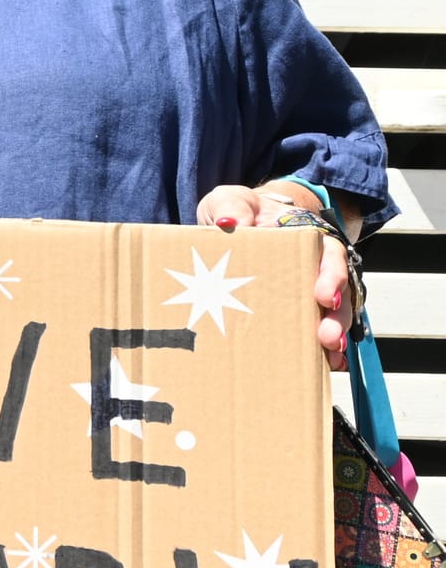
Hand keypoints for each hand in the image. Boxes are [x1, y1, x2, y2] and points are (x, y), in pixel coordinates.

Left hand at [199, 185, 352, 369]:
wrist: (234, 224)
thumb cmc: (238, 212)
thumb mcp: (230, 200)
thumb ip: (232, 206)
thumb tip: (232, 224)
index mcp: (307, 239)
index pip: (329, 256)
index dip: (331, 276)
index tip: (324, 295)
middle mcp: (315, 268)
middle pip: (338, 294)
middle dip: (335, 317)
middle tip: (327, 336)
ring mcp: (306, 292)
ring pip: (331, 316)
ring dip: (333, 337)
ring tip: (330, 356)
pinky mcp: (293, 311)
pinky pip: (313, 332)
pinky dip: (321, 350)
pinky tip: (325, 367)